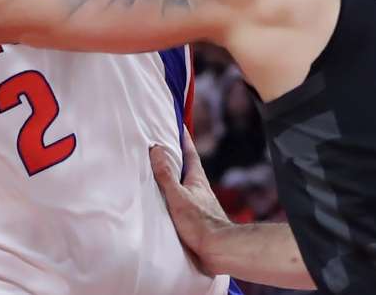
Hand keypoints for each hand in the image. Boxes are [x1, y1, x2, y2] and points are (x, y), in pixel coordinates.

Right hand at [150, 127, 232, 273]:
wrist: (218, 250)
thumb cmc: (200, 224)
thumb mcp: (178, 196)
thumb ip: (166, 175)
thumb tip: (157, 149)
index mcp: (196, 179)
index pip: (190, 152)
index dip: (184, 138)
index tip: (178, 124)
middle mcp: (199, 189)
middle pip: (187, 167)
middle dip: (176, 157)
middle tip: (163, 146)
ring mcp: (198, 203)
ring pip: (184, 185)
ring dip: (173, 178)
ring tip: (158, 173)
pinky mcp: (195, 218)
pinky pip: (181, 200)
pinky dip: (172, 196)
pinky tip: (164, 202)